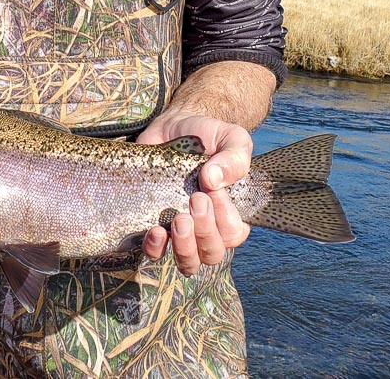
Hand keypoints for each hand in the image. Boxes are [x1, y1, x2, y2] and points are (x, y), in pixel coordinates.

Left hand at [136, 115, 253, 274]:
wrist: (174, 126)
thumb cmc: (208, 136)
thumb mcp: (230, 139)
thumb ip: (234, 158)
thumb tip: (213, 179)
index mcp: (232, 212)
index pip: (233, 232)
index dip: (224, 216)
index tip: (212, 188)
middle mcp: (208, 227)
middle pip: (212, 253)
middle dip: (204, 232)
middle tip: (195, 200)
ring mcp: (181, 231)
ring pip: (188, 262)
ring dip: (184, 247)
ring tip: (177, 219)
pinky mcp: (155, 225)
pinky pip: (155, 254)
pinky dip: (156, 248)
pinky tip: (155, 230)